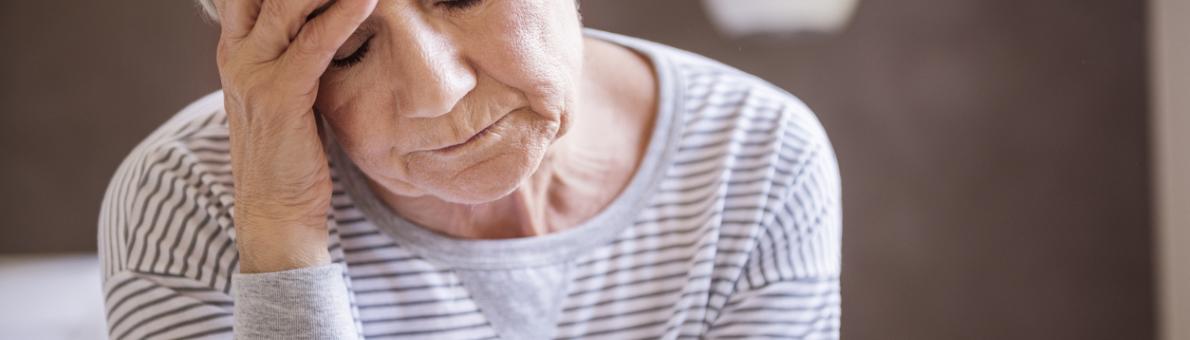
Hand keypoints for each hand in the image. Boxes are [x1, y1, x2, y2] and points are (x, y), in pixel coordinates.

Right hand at [213, 0, 376, 272]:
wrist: (275, 212)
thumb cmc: (291, 153)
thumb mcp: (287, 93)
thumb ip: (296, 56)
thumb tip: (327, 25)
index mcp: (236, 48)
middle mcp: (236, 52)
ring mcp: (252, 73)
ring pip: (290, 5)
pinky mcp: (279, 96)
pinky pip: (315, 44)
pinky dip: (342, 16)